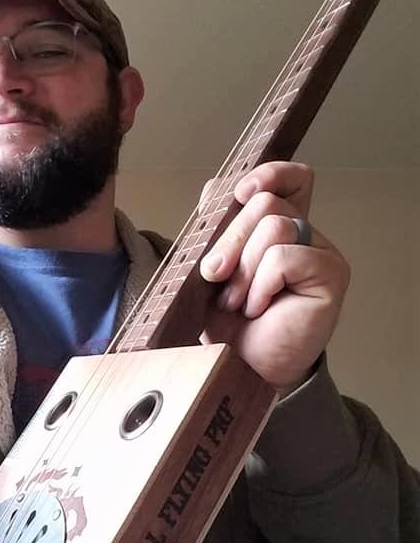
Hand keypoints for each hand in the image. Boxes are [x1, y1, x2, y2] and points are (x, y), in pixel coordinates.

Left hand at [198, 161, 350, 394]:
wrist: (243, 368)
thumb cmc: (228, 323)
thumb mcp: (210, 270)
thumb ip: (215, 229)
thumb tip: (215, 192)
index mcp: (277, 227)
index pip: (289, 178)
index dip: (268, 174)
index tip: (239, 193)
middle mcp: (304, 234)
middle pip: (265, 202)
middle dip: (229, 241)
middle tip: (216, 279)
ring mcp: (321, 251)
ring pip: (273, 226)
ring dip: (244, 269)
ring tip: (239, 302)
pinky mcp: (331, 273)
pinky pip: (283, 256)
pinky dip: (261, 284)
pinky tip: (260, 308)